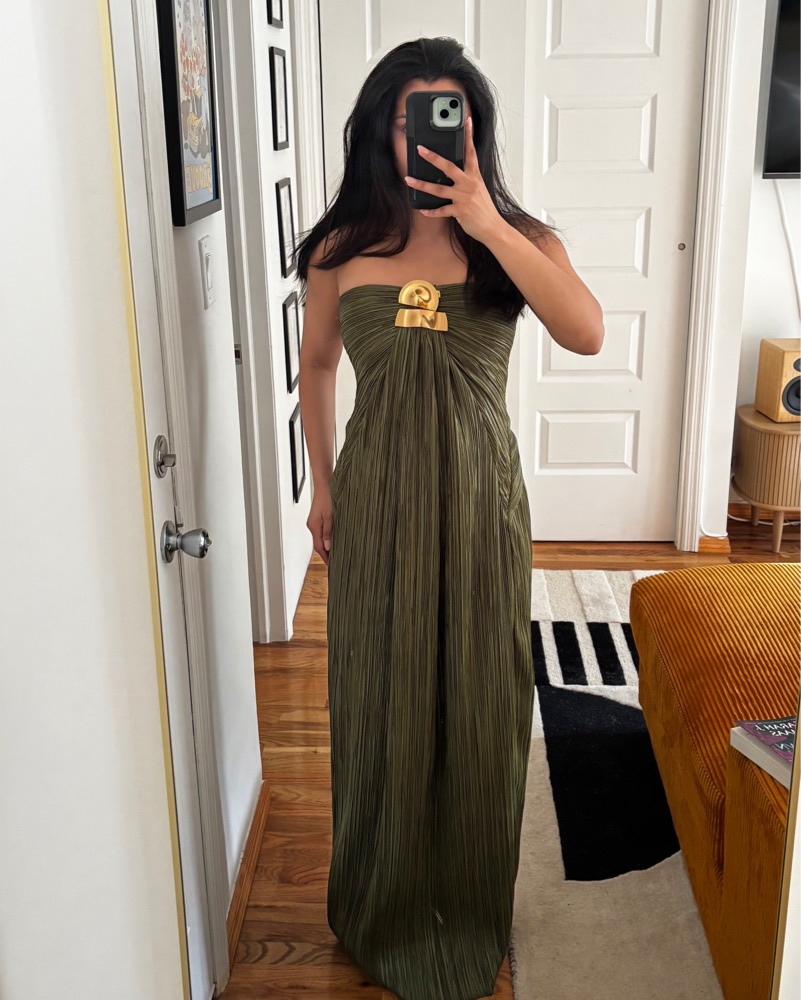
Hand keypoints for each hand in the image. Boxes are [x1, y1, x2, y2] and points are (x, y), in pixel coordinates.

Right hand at [308, 487, 332, 566]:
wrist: (324, 485)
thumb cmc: (327, 498)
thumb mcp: (330, 517)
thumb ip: (328, 532)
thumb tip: (328, 547)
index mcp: (314, 527)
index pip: (319, 547)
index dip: (325, 557)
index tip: (331, 566)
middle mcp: (312, 526)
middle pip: (319, 544)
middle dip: (326, 554)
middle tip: (334, 563)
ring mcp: (314, 522)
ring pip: (320, 538)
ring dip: (326, 546)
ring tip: (335, 554)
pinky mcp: (318, 518)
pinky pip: (321, 532)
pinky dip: (326, 538)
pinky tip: (332, 540)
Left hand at [404, 116, 504, 244]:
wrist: (492, 227)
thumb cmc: (484, 208)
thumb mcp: (478, 188)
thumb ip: (467, 179)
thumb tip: (452, 172)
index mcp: (474, 176)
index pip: (471, 152)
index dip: (468, 135)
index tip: (466, 121)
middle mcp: (468, 184)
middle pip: (448, 167)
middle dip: (433, 157)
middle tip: (421, 149)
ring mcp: (463, 197)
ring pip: (438, 189)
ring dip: (422, 184)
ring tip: (408, 180)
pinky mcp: (459, 211)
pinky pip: (441, 210)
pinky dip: (431, 211)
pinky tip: (422, 210)